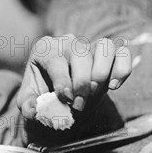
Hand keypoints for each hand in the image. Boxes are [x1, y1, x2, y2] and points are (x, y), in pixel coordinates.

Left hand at [17, 35, 131, 119]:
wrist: (59, 101)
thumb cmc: (42, 98)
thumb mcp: (29, 104)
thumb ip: (29, 106)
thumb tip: (35, 110)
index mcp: (44, 49)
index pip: (56, 60)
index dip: (62, 81)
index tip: (66, 98)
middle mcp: (67, 42)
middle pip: (80, 53)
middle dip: (82, 82)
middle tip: (79, 104)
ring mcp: (89, 46)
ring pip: (104, 46)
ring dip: (102, 72)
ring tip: (94, 92)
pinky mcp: (108, 55)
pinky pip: (122, 52)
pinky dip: (122, 68)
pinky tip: (114, 86)